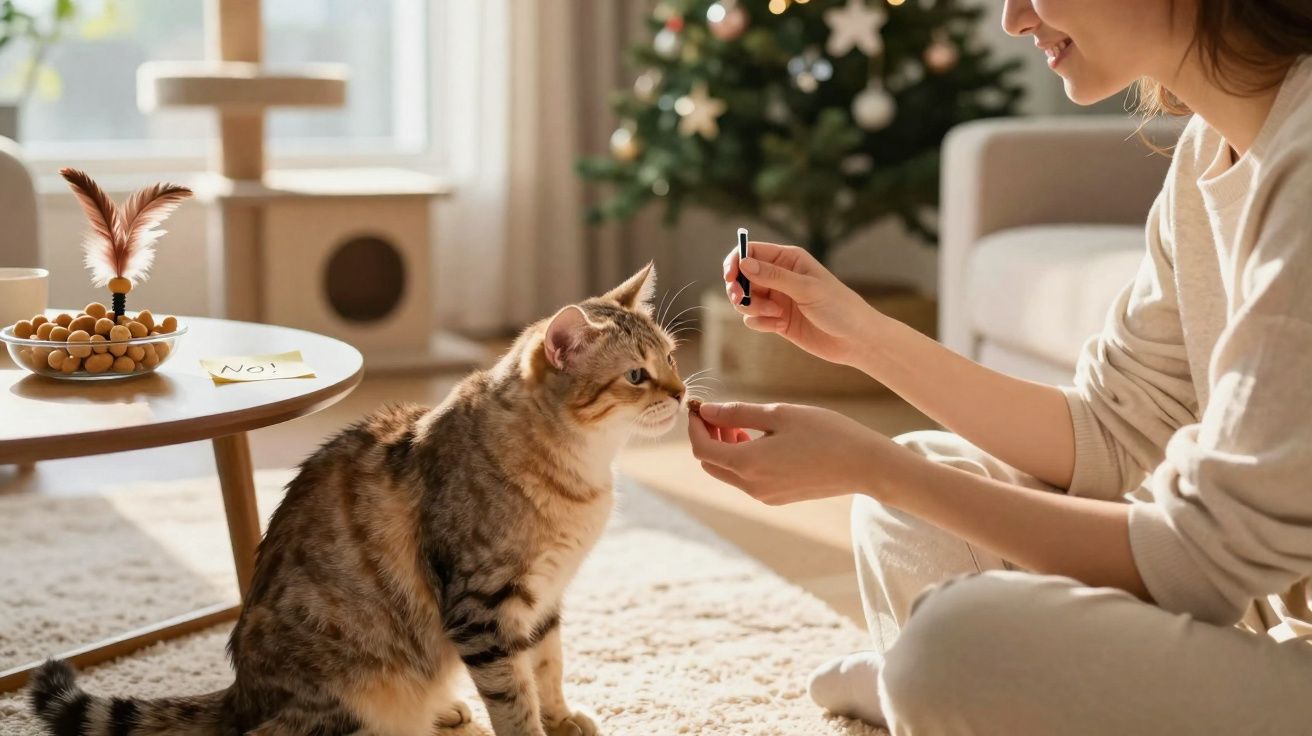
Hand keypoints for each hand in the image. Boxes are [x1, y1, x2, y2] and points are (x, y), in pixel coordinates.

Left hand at [687, 401, 891, 504]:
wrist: (865, 465)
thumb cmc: (826, 432)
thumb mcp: (779, 414)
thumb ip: (737, 413)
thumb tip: (706, 410)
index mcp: (748, 464)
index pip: (702, 449)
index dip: (694, 426)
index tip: (698, 406)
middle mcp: (752, 486)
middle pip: (710, 464)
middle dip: (707, 437)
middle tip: (718, 413)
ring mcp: (765, 496)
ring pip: (728, 472)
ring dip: (725, 448)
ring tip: (741, 423)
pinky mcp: (778, 498)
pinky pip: (747, 479)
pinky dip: (742, 459)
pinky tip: (760, 439)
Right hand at [723, 242, 883, 366]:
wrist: (855, 340)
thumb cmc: (839, 307)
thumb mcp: (807, 289)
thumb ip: (774, 277)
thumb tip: (743, 263)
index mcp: (789, 259)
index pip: (751, 251)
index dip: (736, 261)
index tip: (730, 276)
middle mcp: (780, 276)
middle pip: (742, 276)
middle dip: (738, 288)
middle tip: (741, 299)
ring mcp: (777, 298)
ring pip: (745, 298)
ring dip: (752, 307)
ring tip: (774, 315)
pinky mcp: (776, 320)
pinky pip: (753, 319)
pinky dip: (760, 323)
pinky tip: (780, 326)